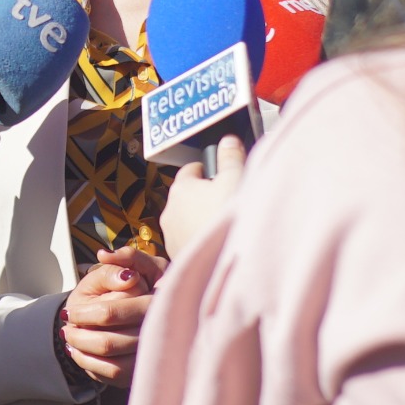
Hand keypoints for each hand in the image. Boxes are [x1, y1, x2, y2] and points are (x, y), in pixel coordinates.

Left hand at [59, 246, 164, 387]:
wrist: (149, 311)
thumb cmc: (136, 285)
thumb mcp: (136, 264)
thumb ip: (123, 256)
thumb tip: (104, 254)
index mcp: (156, 302)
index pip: (109, 314)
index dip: (83, 314)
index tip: (69, 310)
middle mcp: (159, 333)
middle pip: (108, 343)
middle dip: (79, 336)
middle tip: (65, 328)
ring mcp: (154, 356)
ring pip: (112, 365)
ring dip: (84, 353)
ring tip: (70, 340)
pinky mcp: (145, 371)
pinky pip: (116, 377)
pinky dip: (92, 367)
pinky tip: (80, 354)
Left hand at [161, 135, 246, 259]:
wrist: (223, 263)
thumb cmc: (227, 218)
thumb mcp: (235, 179)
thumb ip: (231, 157)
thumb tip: (228, 140)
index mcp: (181, 188)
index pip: (190, 170)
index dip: (206, 171)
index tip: (219, 175)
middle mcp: (169, 210)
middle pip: (186, 195)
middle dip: (202, 196)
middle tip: (225, 201)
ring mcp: (170, 235)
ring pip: (184, 219)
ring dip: (198, 218)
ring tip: (221, 225)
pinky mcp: (176, 255)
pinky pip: (187, 239)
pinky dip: (197, 238)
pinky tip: (215, 242)